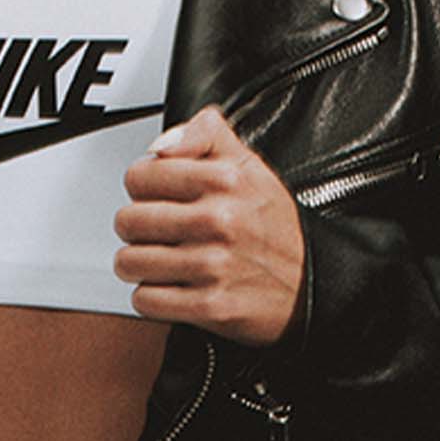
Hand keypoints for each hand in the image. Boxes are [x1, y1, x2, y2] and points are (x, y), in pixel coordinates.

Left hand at [114, 106, 304, 344]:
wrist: (312, 285)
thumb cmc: (272, 227)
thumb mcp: (247, 164)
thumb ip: (204, 134)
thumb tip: (159, 146)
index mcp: (225, 181)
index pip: (140, 176)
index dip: (142, 187)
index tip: (156, 196)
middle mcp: (219, 221)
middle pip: (128, 221)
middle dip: (136, 228)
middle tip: (157, 232)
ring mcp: (214, 265)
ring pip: (130, 262)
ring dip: (139, 264)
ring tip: (161, 260)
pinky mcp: (211, 306)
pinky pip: (146, 300)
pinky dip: (152, 296)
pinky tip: (172, 286)